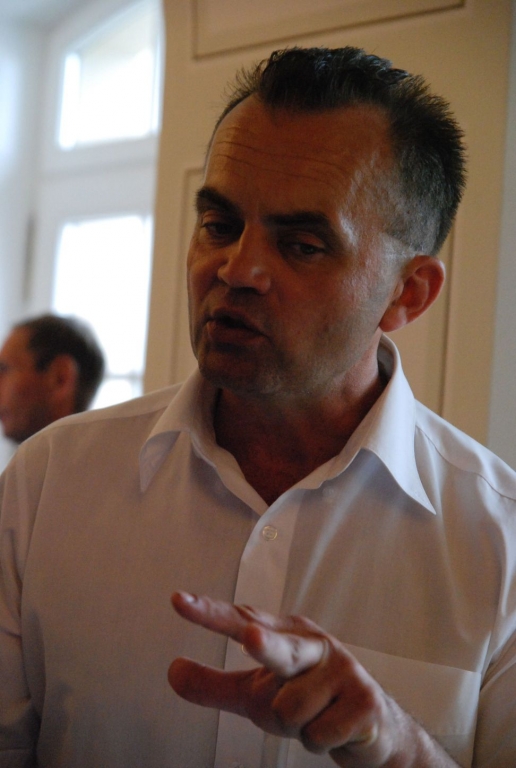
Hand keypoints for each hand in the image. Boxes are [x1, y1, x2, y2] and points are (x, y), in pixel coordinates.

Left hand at [168, 593, 455, 766]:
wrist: (373, 726)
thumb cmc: (308, 699)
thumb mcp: (255, 695)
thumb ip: (214, 685)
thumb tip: (171, 671)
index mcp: (285, 633)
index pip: (241, 620)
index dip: (209, 613)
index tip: (177, 601)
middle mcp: (313, 644)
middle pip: (280, 649)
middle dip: (267, 645)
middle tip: (252, 639)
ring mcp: (343, 668)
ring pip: (290, 711)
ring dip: (294, 727)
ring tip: (312, 717)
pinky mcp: (365, 699)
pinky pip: (316, 735)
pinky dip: (318, 742)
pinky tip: (335, 728)